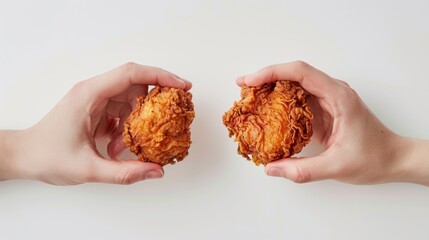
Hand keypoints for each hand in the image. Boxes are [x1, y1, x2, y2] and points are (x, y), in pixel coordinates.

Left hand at [2, 63, 190, 184]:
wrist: (24, 157)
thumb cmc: (47, 156)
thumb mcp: (88, 169)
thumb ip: (125, 172)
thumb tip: (157, 171)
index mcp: (90, 94)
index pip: (132, 74)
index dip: (161, 76)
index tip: (182, 86)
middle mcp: (93, 91)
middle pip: (135, 86)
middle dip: (155, 102)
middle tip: (170, 119)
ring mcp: (95, 100)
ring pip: (130, 101)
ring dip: (137, 122)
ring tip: (127, 146)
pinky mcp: (96, 110)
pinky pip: (121, 112)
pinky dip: (126, 129)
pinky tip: (117, 147)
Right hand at [237, 61, 412, 184]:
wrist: (394, 159)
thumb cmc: (374, 157)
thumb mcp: (337, 167)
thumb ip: (303, 170)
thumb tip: (271, 168)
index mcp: (338, 96)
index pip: (301, 72)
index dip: (273, 72)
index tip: (251, 81)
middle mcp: (332, 92)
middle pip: (294, 74)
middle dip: (266, 78)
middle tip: (242, 87)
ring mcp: (327, 100)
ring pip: (294, 85)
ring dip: (271, 88)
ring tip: (249, 98)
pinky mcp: (323, 111)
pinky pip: (297, 100)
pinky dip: (279, 103)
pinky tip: (266, 112)